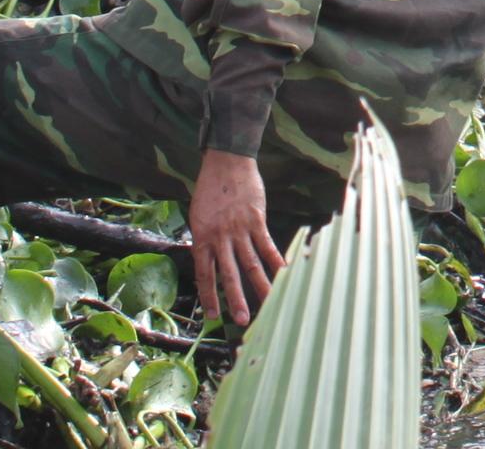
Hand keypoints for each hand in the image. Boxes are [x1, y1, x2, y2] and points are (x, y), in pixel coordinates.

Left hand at [189, 149, 286, 325]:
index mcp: (202, 238)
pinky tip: (286, 273)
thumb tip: (208, 262)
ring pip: (251, 263)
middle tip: (243, 320)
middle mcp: (220, 238)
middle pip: (230, 274)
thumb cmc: (210, 190)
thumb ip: (204, 240)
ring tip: (268, 304)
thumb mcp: (198, 217)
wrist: (226, 164)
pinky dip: (277, 260)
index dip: (209, 296)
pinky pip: (267, 245)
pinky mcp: (256, 221)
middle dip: (236, 299)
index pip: (205, 274)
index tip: (213, 316)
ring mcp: (240, 230)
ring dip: (259, 286)